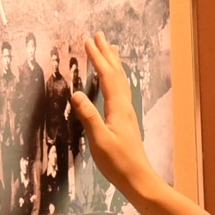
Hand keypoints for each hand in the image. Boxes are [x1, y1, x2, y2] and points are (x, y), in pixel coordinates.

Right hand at [71, 33, 157, 200]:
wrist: (138, 179)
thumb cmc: (118, 163)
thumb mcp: (99, 140)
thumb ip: (88, 116)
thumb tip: (76, 93)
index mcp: (118, 108)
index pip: (107, 77)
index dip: (98, 58)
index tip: (88, 41)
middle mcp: (125, 106)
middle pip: (116, 73)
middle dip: (106, 53)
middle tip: (99, 35)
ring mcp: (127, 113)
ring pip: (121, 81)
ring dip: (113, 63)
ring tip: (109, 49)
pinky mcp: (126, 120)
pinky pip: (121, 90)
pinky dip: (116, 78)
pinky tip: (114, 82)